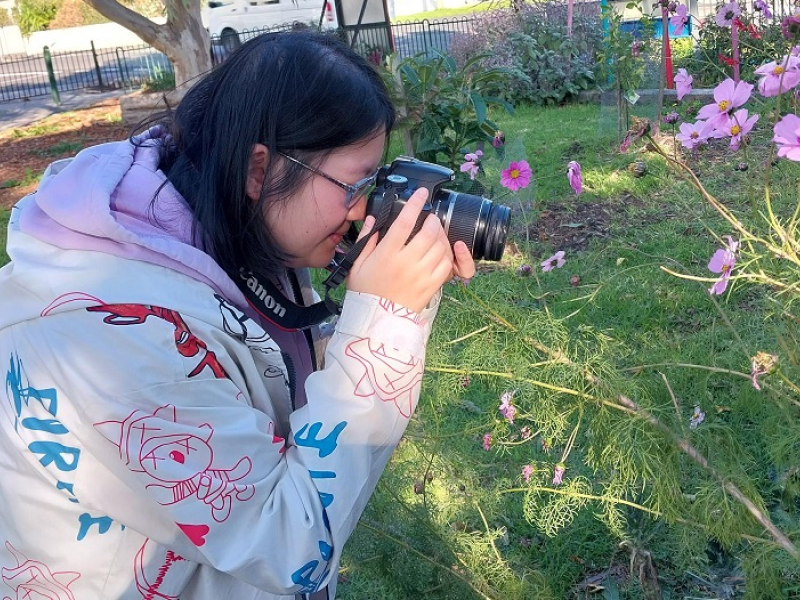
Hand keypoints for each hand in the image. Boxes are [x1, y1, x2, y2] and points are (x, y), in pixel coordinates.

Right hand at [346, 188, 474, 312]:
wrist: (376, 320)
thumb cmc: (365, 292)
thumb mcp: (357, 264)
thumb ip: (366, 239)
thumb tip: (374, 219)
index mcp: (386, 254)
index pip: (404, 222)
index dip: (415, 204)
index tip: (422, 193)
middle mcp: (405, 262)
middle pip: (428, 232)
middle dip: (433, 221)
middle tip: (431, 219)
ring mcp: (420, 274)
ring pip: (440, 247)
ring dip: (441, 237)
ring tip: (436, 235)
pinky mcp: (430, 286)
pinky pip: (446, 265)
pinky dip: (446, 256)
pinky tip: (440, 253)